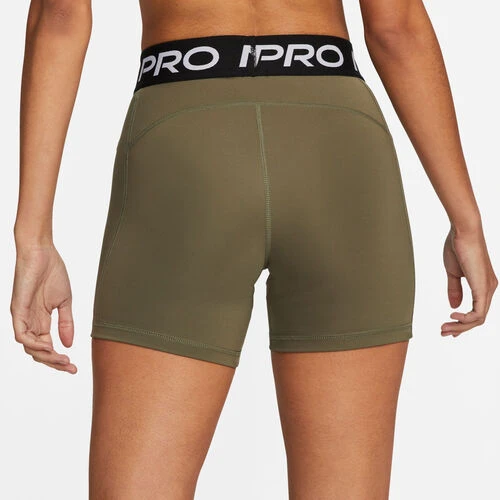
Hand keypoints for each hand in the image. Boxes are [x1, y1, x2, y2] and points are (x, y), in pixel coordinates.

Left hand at [10, 244, 76, 372]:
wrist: (42, 252)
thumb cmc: (52, 272)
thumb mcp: (65, 302)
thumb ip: (66, 323)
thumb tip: (68, 345)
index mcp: (41, 321)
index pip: (47, 348)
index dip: (59, 360)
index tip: (74, 367)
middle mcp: (29, 322)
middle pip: (38, 352)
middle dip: (54, 363)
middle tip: (70, 367)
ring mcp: (22, 317)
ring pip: (29, 348)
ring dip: (46, 357)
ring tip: (62, 359)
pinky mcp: (17, 310)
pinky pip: (21, 335)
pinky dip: (33, 344)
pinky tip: (48, 346)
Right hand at [442, 225, 497, 335]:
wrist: (463, 232)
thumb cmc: (457, 247)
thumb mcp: (454, 273)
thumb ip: (455, 290)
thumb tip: (454, 306)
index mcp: (483, 285)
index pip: (477, 311)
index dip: (462, 323)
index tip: (448, 327)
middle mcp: (489, 289)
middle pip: (478, 319)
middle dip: (460, 328)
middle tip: (443, 332)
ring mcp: (488, 289)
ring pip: (478, 319)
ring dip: (460, 326)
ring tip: (445, 327)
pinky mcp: (483, 288)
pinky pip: (478, 312)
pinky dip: (465, 319)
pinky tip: (452, 315)